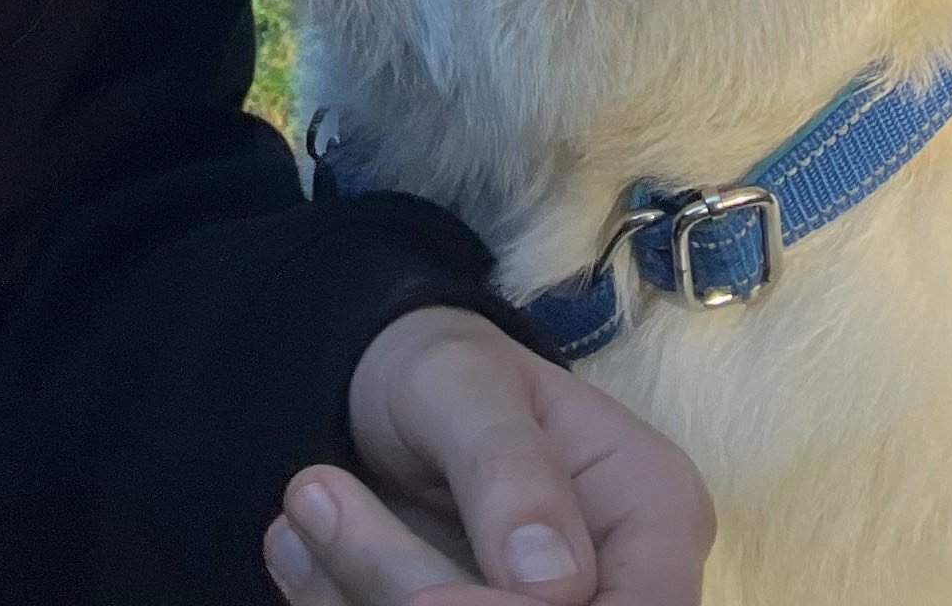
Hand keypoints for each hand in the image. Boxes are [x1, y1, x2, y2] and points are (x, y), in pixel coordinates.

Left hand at [263, 307, 713, 602]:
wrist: (385, 394)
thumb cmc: (443, 369)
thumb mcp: (461, 379)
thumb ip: (507, 465)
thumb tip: (555, 583)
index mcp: (652, 511)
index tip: (422, 603)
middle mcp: (620, 583)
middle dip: (414, 594)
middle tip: (310, 498)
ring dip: (362, 597)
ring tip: (298, 507)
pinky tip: (301, 548)